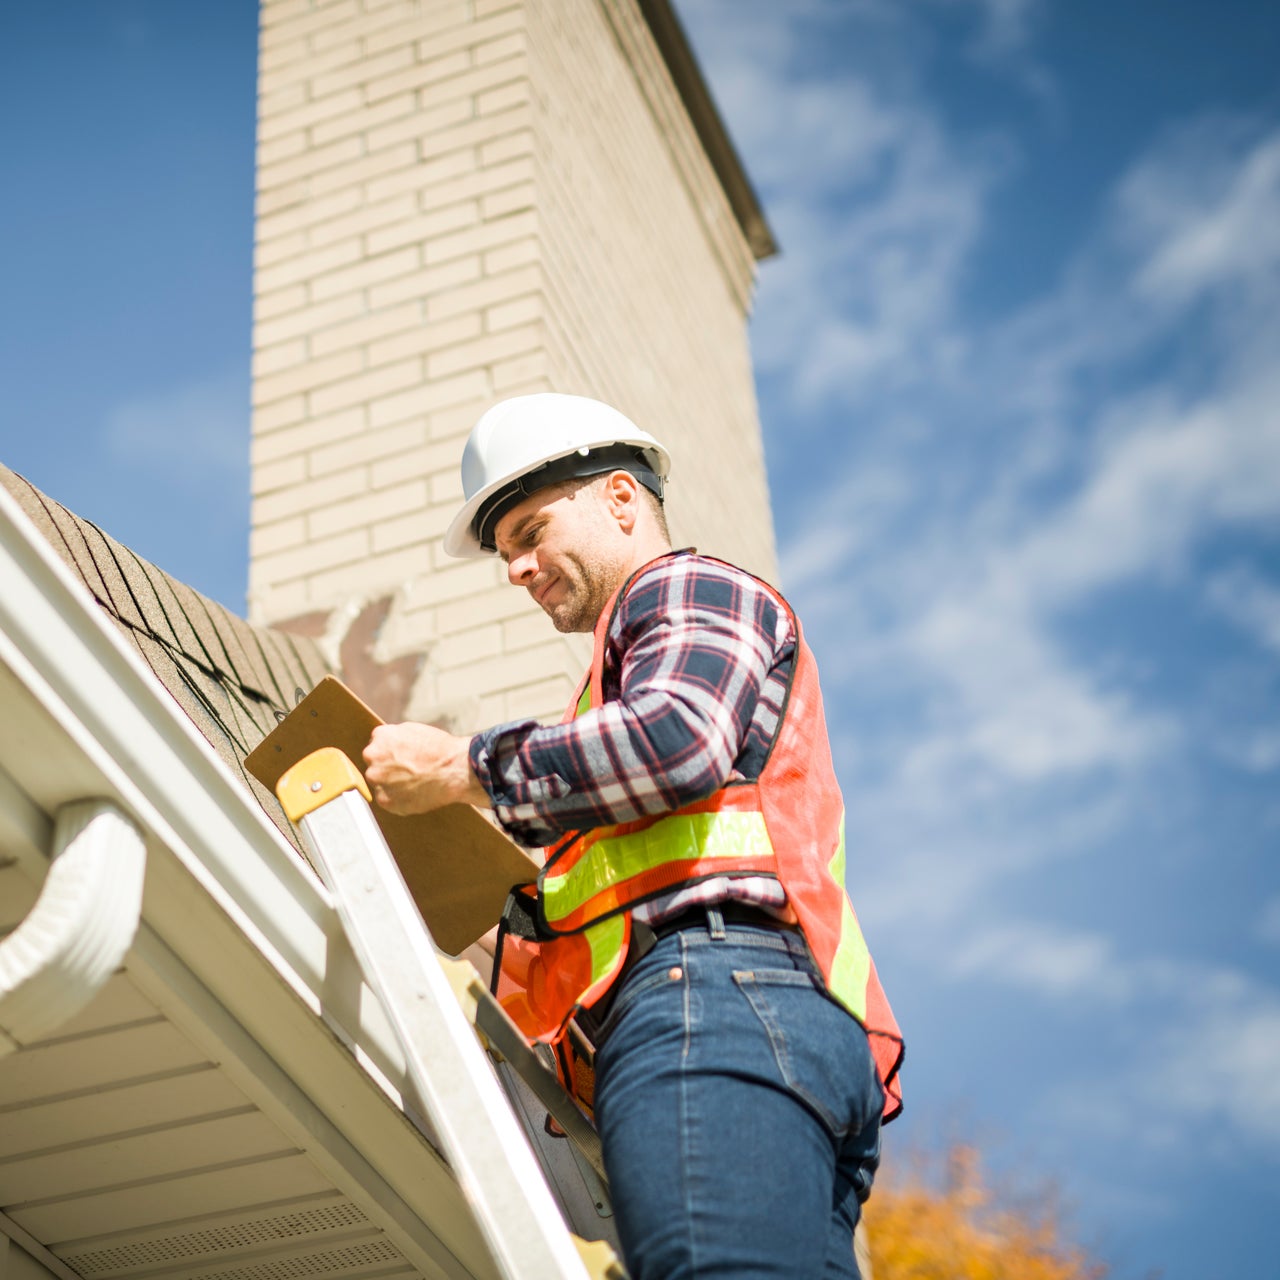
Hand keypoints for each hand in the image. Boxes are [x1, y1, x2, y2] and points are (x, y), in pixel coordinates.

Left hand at [362, 722, 487, 814]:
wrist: (454, 770)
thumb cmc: (440, 749)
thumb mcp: (414, 730)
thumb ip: (394, 737)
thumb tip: (387, 744)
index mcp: (381, 737)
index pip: (377, 745)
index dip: (391, 752)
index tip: (402, 758)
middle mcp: (373, 756)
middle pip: (375, 764)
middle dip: (388, 767)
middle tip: (409, 771)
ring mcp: (378, 780)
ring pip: (380, 782)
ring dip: (391, 783)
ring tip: (414, 782)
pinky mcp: (385, 800)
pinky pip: (387, 800)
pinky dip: (398, 798)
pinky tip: (414, 792)